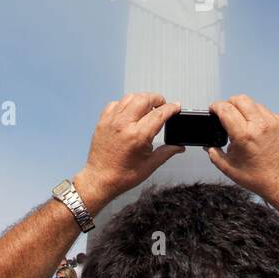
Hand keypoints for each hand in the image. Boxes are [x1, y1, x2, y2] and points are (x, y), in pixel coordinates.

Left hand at [74, 93, 184, 210]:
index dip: (171, 108)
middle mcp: (124, 125)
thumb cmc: (122, 175)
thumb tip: (179, 147)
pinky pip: (115, 103)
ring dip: (142, 99)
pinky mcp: (103, 121)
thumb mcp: (150, 165)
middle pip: (144, 99)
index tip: (176, 107)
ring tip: (147, 108)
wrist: (99, 180)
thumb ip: (167, 152)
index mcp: (138, 136)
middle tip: (162, 106)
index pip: (159, 114)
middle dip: (157, 99)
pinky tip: (130, 113)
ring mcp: (111, 121)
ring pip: (130, 97)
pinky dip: (125, 104)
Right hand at [206, 96, 278, 209]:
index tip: (213, 108)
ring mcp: (273, 123)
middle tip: (227, 111)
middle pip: (240, 99)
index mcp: (244, 135)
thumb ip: (214, 154)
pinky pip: (268, 112)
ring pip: (255, 104)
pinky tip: (257, 128)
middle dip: (229, 102)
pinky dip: (259, 117)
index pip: (226, 109)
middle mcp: (260, 126)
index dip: (216, 106)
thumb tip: (208, 146)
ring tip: (244, 122)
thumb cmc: (258, 177)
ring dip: (245, 109)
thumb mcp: (229, 168)